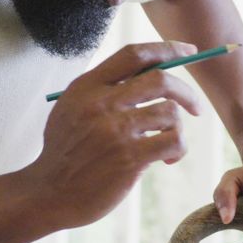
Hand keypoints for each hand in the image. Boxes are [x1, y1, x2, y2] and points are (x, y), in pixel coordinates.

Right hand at [24, 42, 201, 227]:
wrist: (47, 194)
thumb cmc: (65, 152)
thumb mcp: (71, 109)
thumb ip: (102, 90)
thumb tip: (152, 74)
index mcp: (87, 86)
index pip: (134, 55)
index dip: (167, 48)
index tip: (189, 51)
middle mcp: (101, 103)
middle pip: (160, 79)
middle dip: (186, 92)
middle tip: (196, 108)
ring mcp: (115, 130)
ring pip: (170, 112)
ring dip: (178, 129)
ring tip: (167, 144)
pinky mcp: (129, 158)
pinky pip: (173, 141)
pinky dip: (178, 149)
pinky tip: (166, 160)